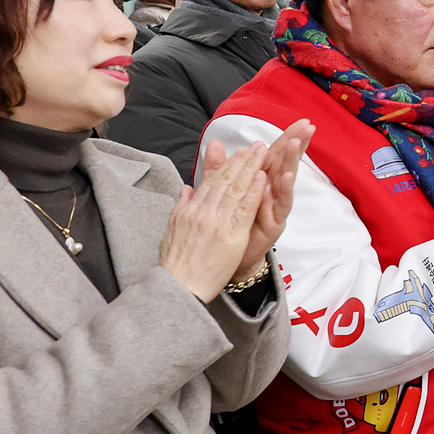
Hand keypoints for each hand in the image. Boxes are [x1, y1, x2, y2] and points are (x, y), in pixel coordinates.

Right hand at [159, 141, 269, 301]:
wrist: (178, 288)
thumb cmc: (175, 266)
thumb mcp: (171, 231)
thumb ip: (181, 207)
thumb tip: (186, 189)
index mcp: (189, 211)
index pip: (211, 182)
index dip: (226, 165)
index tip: (238, 153)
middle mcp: (202, 213)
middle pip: (225, 181)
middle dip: (242, 160)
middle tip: (255, 145)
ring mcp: (216, 223)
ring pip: (236, 189)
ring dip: (251, 168)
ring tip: (262, 152)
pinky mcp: (231, 235)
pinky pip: (245, 208)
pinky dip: (254, 191)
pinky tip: (262, 177)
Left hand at [198, 120, 312, 280]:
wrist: (227, 261)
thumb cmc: (228, 227)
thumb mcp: (221, 192)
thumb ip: (218, 168)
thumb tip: (212, 143)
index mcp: (260, 182)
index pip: (274, 154)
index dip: (287, 137)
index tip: (300, 121)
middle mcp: (271, 192)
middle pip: (285, 163)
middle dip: (296, 144)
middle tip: (307, 127)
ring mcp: (274, 207)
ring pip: (285, 181)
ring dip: (291, 162)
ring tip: (294, 145)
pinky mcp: (274, 223)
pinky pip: (279, 205)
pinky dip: (281, 190)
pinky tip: (283, 177)